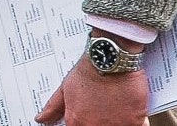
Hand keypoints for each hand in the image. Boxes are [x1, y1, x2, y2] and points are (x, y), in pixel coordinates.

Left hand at [34, 55, 148, 125]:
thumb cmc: (89, 70)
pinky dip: (136, 122)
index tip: (90, 119)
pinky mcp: (135, 121)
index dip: (84, 124)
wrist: (111, 57)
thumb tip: (41, 118)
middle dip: (101, 122)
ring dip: (117, 122)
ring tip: (117, 110)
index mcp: (77, 122)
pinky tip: (130, 111)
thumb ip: (53, 106)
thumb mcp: (66, 87)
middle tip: (105, 111)